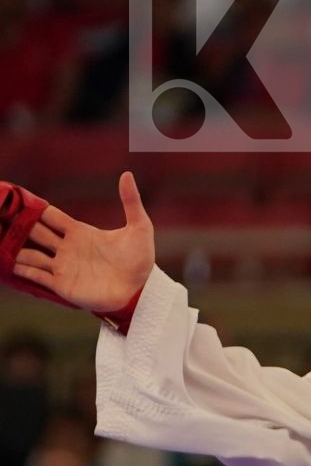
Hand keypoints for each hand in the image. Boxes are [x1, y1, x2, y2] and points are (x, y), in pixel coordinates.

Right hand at [12, 173, 154, 312]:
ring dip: (16, 249)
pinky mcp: (62, 285)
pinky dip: (21, 270)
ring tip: (0, 243)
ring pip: (31, 254)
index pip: (50, 216)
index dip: (34, 208)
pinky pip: (36, 276)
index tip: (16, 199)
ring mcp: (63, 266)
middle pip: (35, 232)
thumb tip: (127, 174)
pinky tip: (8, 264)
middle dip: (19, 226)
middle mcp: (67, 247)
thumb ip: (131, 201)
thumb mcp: (140, 227)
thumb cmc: (140, 259)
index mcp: (80, 232)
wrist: (141, 291)